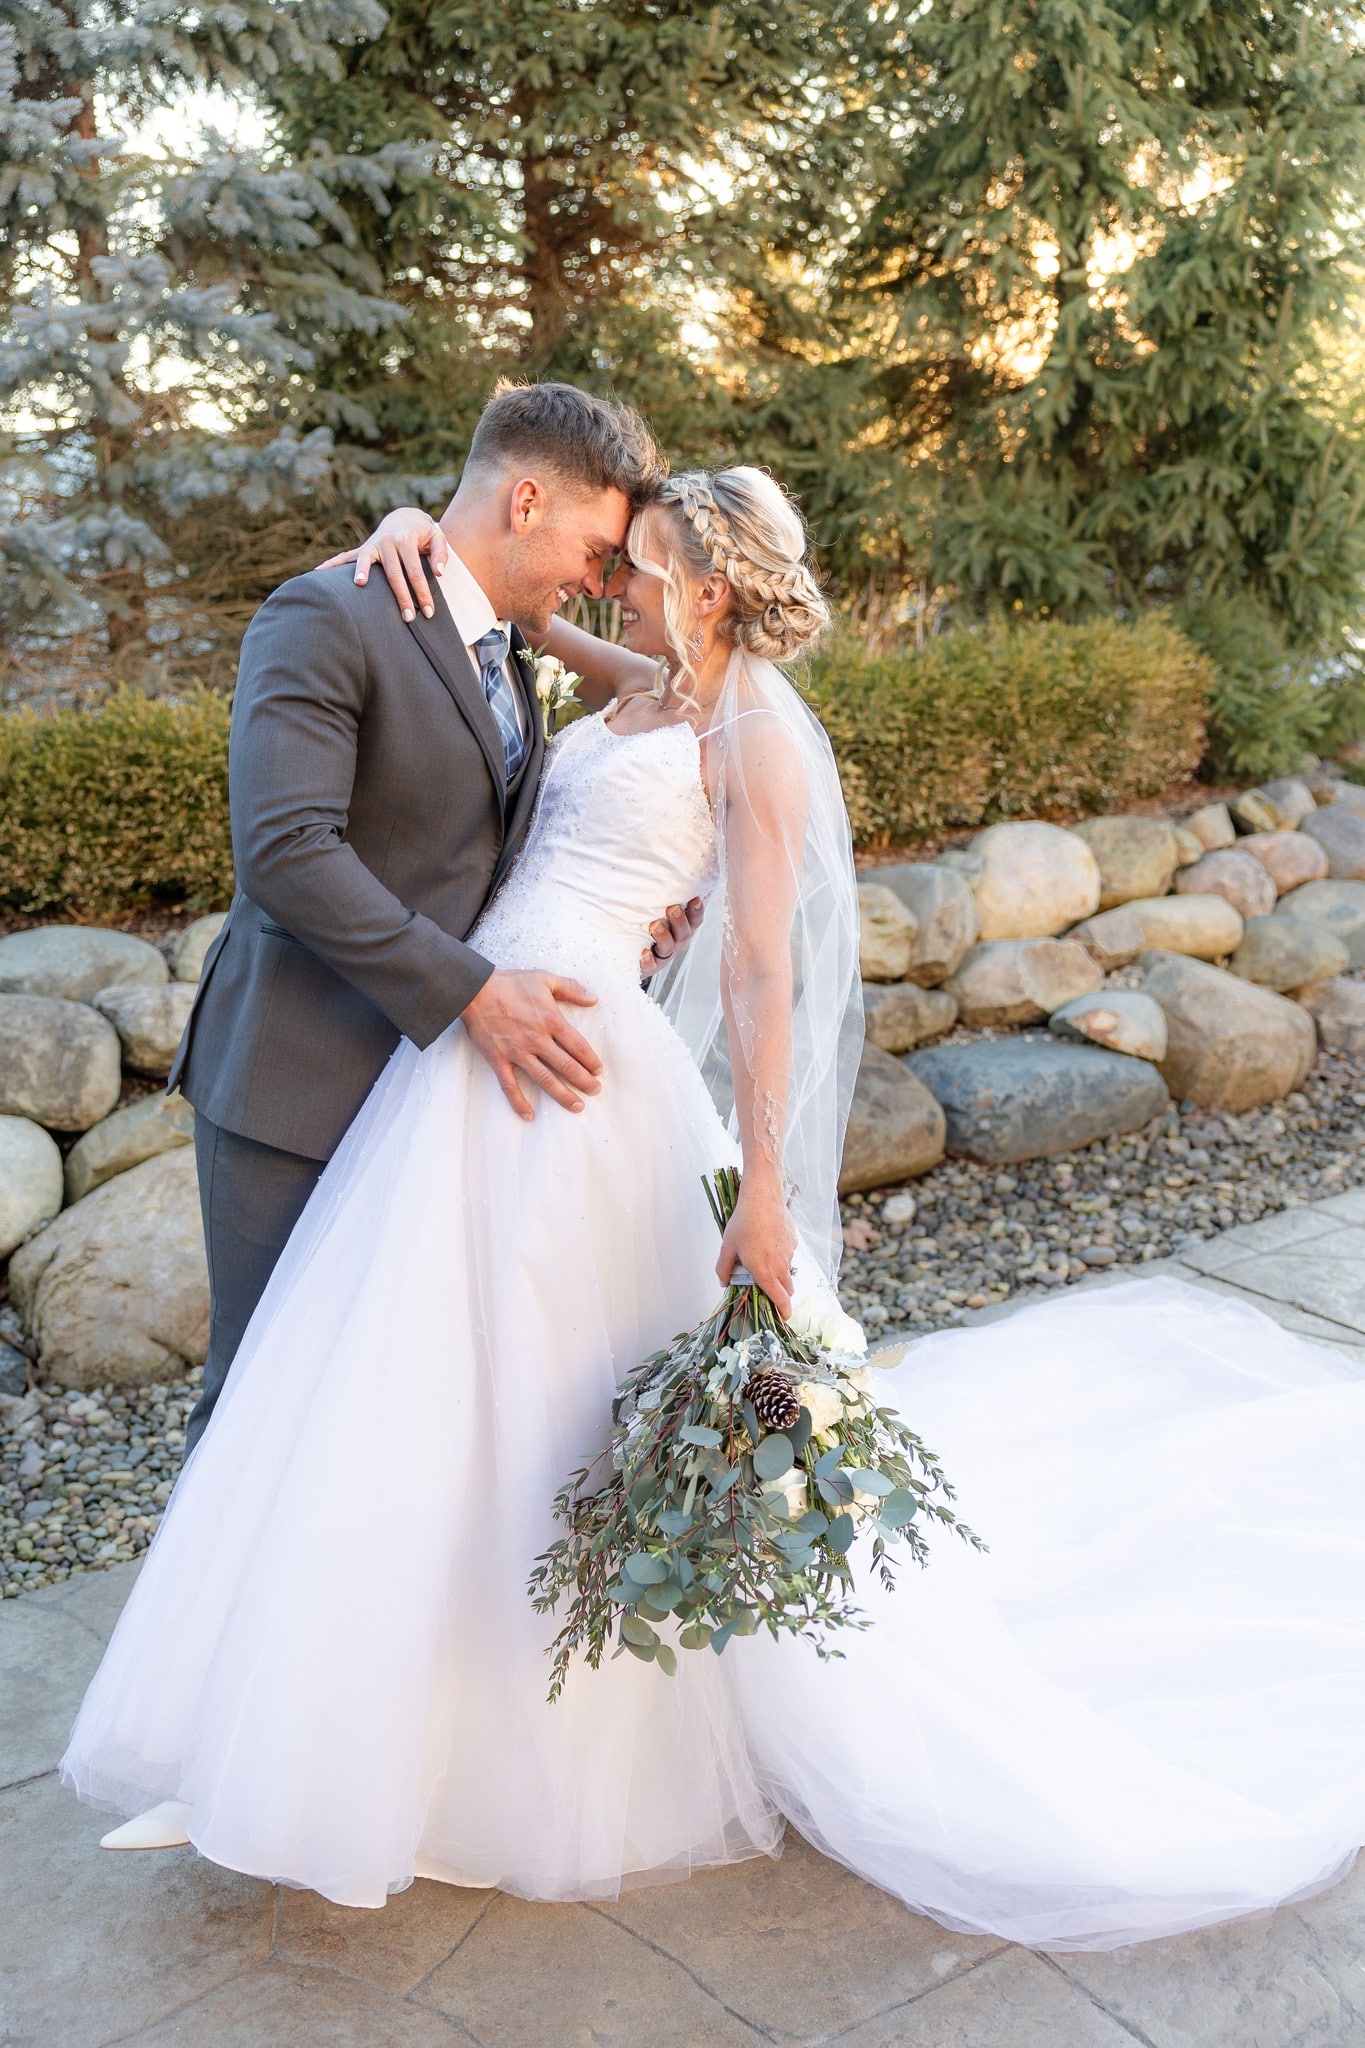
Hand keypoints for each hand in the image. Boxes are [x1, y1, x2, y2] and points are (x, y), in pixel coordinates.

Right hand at [317, 509, 446, 622]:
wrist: (404, 518)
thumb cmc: (423, 533)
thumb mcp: (437, 537)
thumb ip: (440, 554)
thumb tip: (438, 573)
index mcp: (405, 540)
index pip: (415, 572)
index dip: (422, 592)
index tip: (429, 612)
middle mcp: (386, 541)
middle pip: (393, 574)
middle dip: (401, 597)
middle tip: (408, 618)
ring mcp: (372, 545)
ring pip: (366, 562)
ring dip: (362, 573)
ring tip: (360, 586)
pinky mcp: (363, 549)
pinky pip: (346, 557)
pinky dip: (332, 563)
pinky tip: (318, 572)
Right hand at [462, 969, 600, 1120]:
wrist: (474, 990)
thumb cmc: (510, 983)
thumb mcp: (544, 978)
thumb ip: (571, 988)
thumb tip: (593, 999)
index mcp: (551, 1020)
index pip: (578, 1046)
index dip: (591, 1060)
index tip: (599, 1071)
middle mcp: (537, 1040)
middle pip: (566, 1066)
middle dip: (584, 1081)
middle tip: (595, 1091)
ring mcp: (517, 1052)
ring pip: (544, 1080)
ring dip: (562, 1095)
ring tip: (577, 1106)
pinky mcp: (498, 1060)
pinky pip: (509, 1086)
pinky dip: (519, 1102)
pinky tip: (529, 1115)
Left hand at [639, 898, 703, 979]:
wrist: (635, 959)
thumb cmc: (649, 929)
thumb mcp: (659, 911)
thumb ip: (667, 896)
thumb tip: (674, 867)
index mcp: (681, 928)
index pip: (695, 919)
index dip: (697, 910)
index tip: (695, 899)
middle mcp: (675, 942)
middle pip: (684, 933)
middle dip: (680, 920)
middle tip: (673, 908)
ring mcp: (662, 955)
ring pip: (668, 947)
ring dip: (664, 936)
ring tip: (655, 925)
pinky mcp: (647, 966)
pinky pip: (650, 965)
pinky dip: (648, 960)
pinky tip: (644, 953)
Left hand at [716, 1179, 796, 1319]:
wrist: (763, 1197)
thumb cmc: (743, 1222)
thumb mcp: (727, 1247)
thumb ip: (724, 1269)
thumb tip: (724, 1282)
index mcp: (764, 1272)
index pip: (780, 1300)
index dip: (783, 1312)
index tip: (782, 1317)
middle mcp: (780, 1266)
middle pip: (787, 1290)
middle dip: (780, 1295)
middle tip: (766, 1290)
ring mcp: (789, 1253)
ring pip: (788, 1272)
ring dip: (779, 1274)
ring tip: (763, 1260)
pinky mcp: (793, 1241)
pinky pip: (789, 1255)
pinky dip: (781, 1256)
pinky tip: (768, 1242)